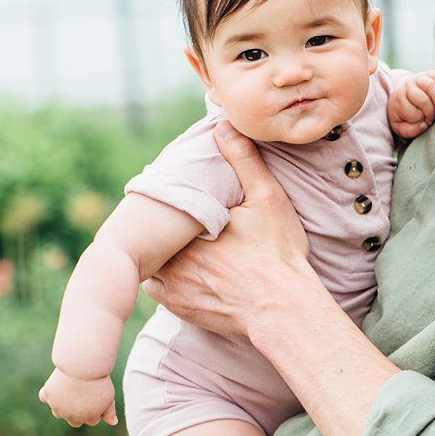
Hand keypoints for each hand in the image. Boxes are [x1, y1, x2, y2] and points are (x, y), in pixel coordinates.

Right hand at [39, 368, 117, 426]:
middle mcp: (71, 417)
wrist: (84, 366)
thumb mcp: (108, 397)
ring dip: (62, 406)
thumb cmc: (99, 380)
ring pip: (58, 412)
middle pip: (73, 420)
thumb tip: (113, 423)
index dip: (95, 407)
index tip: (96, 394)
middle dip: (78, 411)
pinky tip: (57, 386)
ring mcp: (58, 407)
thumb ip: (109, 412)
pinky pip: (44, 398)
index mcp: (89, 419)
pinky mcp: (48, 395)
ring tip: (71, 390)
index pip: (91, 420)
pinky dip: (49, 394)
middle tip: (83, 393)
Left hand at [142, 122, 315, 339]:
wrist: (283, 308)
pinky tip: (178, 270)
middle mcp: (175, 255)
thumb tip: (222, 126)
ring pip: (151, 261)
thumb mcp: (268, 199)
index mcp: (192, 226)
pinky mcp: (180, 307)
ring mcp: (174, 285)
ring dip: (159, 253)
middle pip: (152, 234)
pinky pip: (156, 289)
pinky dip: (162, 278)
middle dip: (159, 227)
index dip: (166, 201)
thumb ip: (243, 161)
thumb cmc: (279, 253)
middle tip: (170, 221)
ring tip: (171, 244)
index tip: (173, 197)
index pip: (161, 206)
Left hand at [389, 71, 434, 138]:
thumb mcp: (400, 126)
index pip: (412, 112)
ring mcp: (417, 78)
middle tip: (432, 120)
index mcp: (398, 99)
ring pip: (430, 85)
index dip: (420, 120)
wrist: (401, 94)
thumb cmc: (403, 114)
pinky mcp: (428, 74)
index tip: (423, 123)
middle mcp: (406, 86)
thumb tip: (423, 125)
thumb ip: (409, 131)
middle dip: (430, 113)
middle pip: (422, 99)